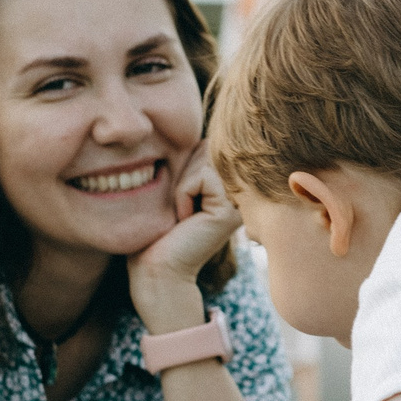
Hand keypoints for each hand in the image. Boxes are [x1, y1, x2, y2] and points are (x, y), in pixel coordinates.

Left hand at [131, 143, 241, 329]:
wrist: (157, 270)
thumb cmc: (157, 230)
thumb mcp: (176, 185)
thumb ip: (192, 160)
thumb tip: (197, 131)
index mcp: (232, 184)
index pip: (206, 145)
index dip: (184, 165)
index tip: (179, 202)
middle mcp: (243, 191)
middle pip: (207, 147)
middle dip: (183, 172)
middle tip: (179, 208)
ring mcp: (241, 200)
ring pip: (204, 159)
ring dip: (181, 184)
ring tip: (181, 214)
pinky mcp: (231, 209)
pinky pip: (200, 177)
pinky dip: (183, 194)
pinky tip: (184, 220)